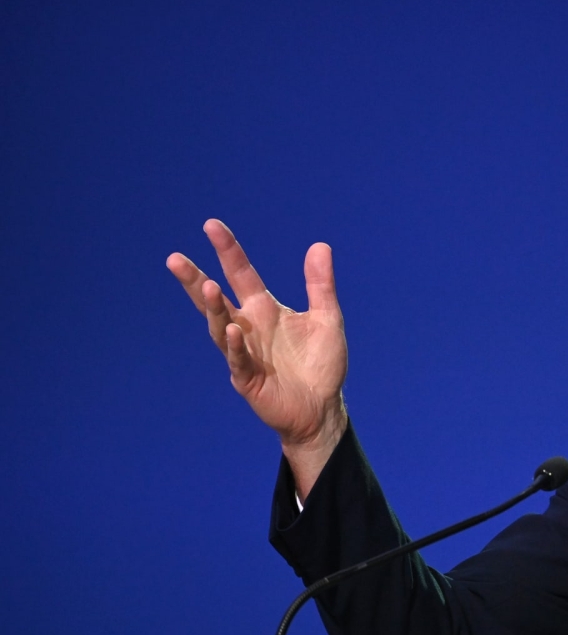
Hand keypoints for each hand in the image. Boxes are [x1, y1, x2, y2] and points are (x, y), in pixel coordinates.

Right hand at [167, 219, 347, 495]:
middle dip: (195, 280)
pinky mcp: (248, 380)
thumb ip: (320, 284)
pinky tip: (233, 330)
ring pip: (220, 328)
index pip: (241, 274)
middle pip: (215, 300)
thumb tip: (319, 245)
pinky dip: (235, 346)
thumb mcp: (326, 317)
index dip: (228, 251)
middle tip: (174, 260)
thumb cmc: (320, 364)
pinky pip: (238, 360)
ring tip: (208, 287)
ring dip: (214, 309)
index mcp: (264, 309)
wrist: (322, 408)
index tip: (212, 225)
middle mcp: (248, 328)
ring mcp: (244, 353)